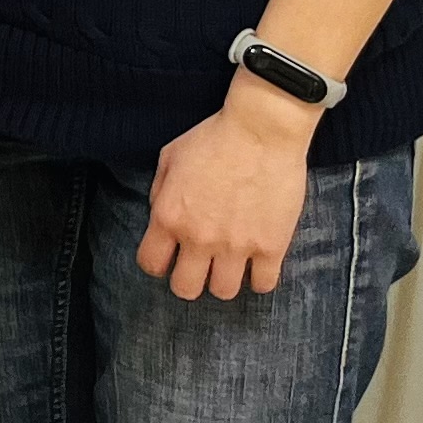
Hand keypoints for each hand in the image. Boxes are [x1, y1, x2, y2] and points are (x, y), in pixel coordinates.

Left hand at [136, 78, 316, 298]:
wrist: (260, 129)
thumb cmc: (213, 138)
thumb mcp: (169, 158)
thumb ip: (160, 193)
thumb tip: (161, 218)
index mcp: (169, 217)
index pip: (151, 264)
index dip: (158, 263)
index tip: (170, 256)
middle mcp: (199, 238)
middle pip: (185, 289)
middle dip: (190, 280)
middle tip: (200, 265)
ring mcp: (237, 245)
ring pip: (224, 292)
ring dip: (225, 279)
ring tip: (231, 262)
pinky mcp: (271, 246)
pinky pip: (264, 285)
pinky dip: (260, 278)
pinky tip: (258, 262)